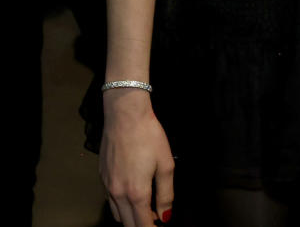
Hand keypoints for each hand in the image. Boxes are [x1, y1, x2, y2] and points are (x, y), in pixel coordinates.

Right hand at [101, 91, 174, 226]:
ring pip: (118, 215)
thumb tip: (166, 215)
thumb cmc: (148, 136)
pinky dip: (121, 207)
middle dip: (141, 226)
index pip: (142, 225)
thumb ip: (166, 193)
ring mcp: (108, 186)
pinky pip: (111, 201)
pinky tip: (132, 197)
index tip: (160, 226)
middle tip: (155, 220)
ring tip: (146, 210)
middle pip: (128, 224)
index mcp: (136, 193)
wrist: (125, 116)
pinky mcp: (102, 178)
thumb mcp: (165, 163)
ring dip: (131, 218)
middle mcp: (118, 194)